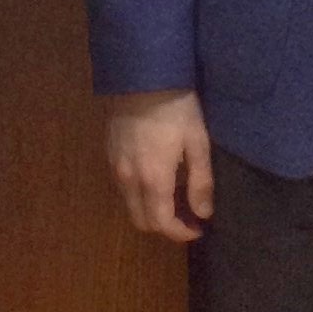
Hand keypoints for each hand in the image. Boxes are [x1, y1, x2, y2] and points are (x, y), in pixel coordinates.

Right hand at [104, 89, 214, 241]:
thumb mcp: (197, 142)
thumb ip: (200, 182)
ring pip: (130, 206)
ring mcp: (115, 168)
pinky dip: (138, 195)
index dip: (181, 233)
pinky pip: (123, 188)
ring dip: (150, 211)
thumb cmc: (176, 109)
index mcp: (153, 179)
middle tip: (186, 216)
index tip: (198, 228)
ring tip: (172, 199)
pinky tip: (155, 179)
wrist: (141, 77)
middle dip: (164, 226)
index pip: (162, 224)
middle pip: (141, 222)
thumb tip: (203, 214)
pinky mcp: (109, 155)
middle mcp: (129, 180)